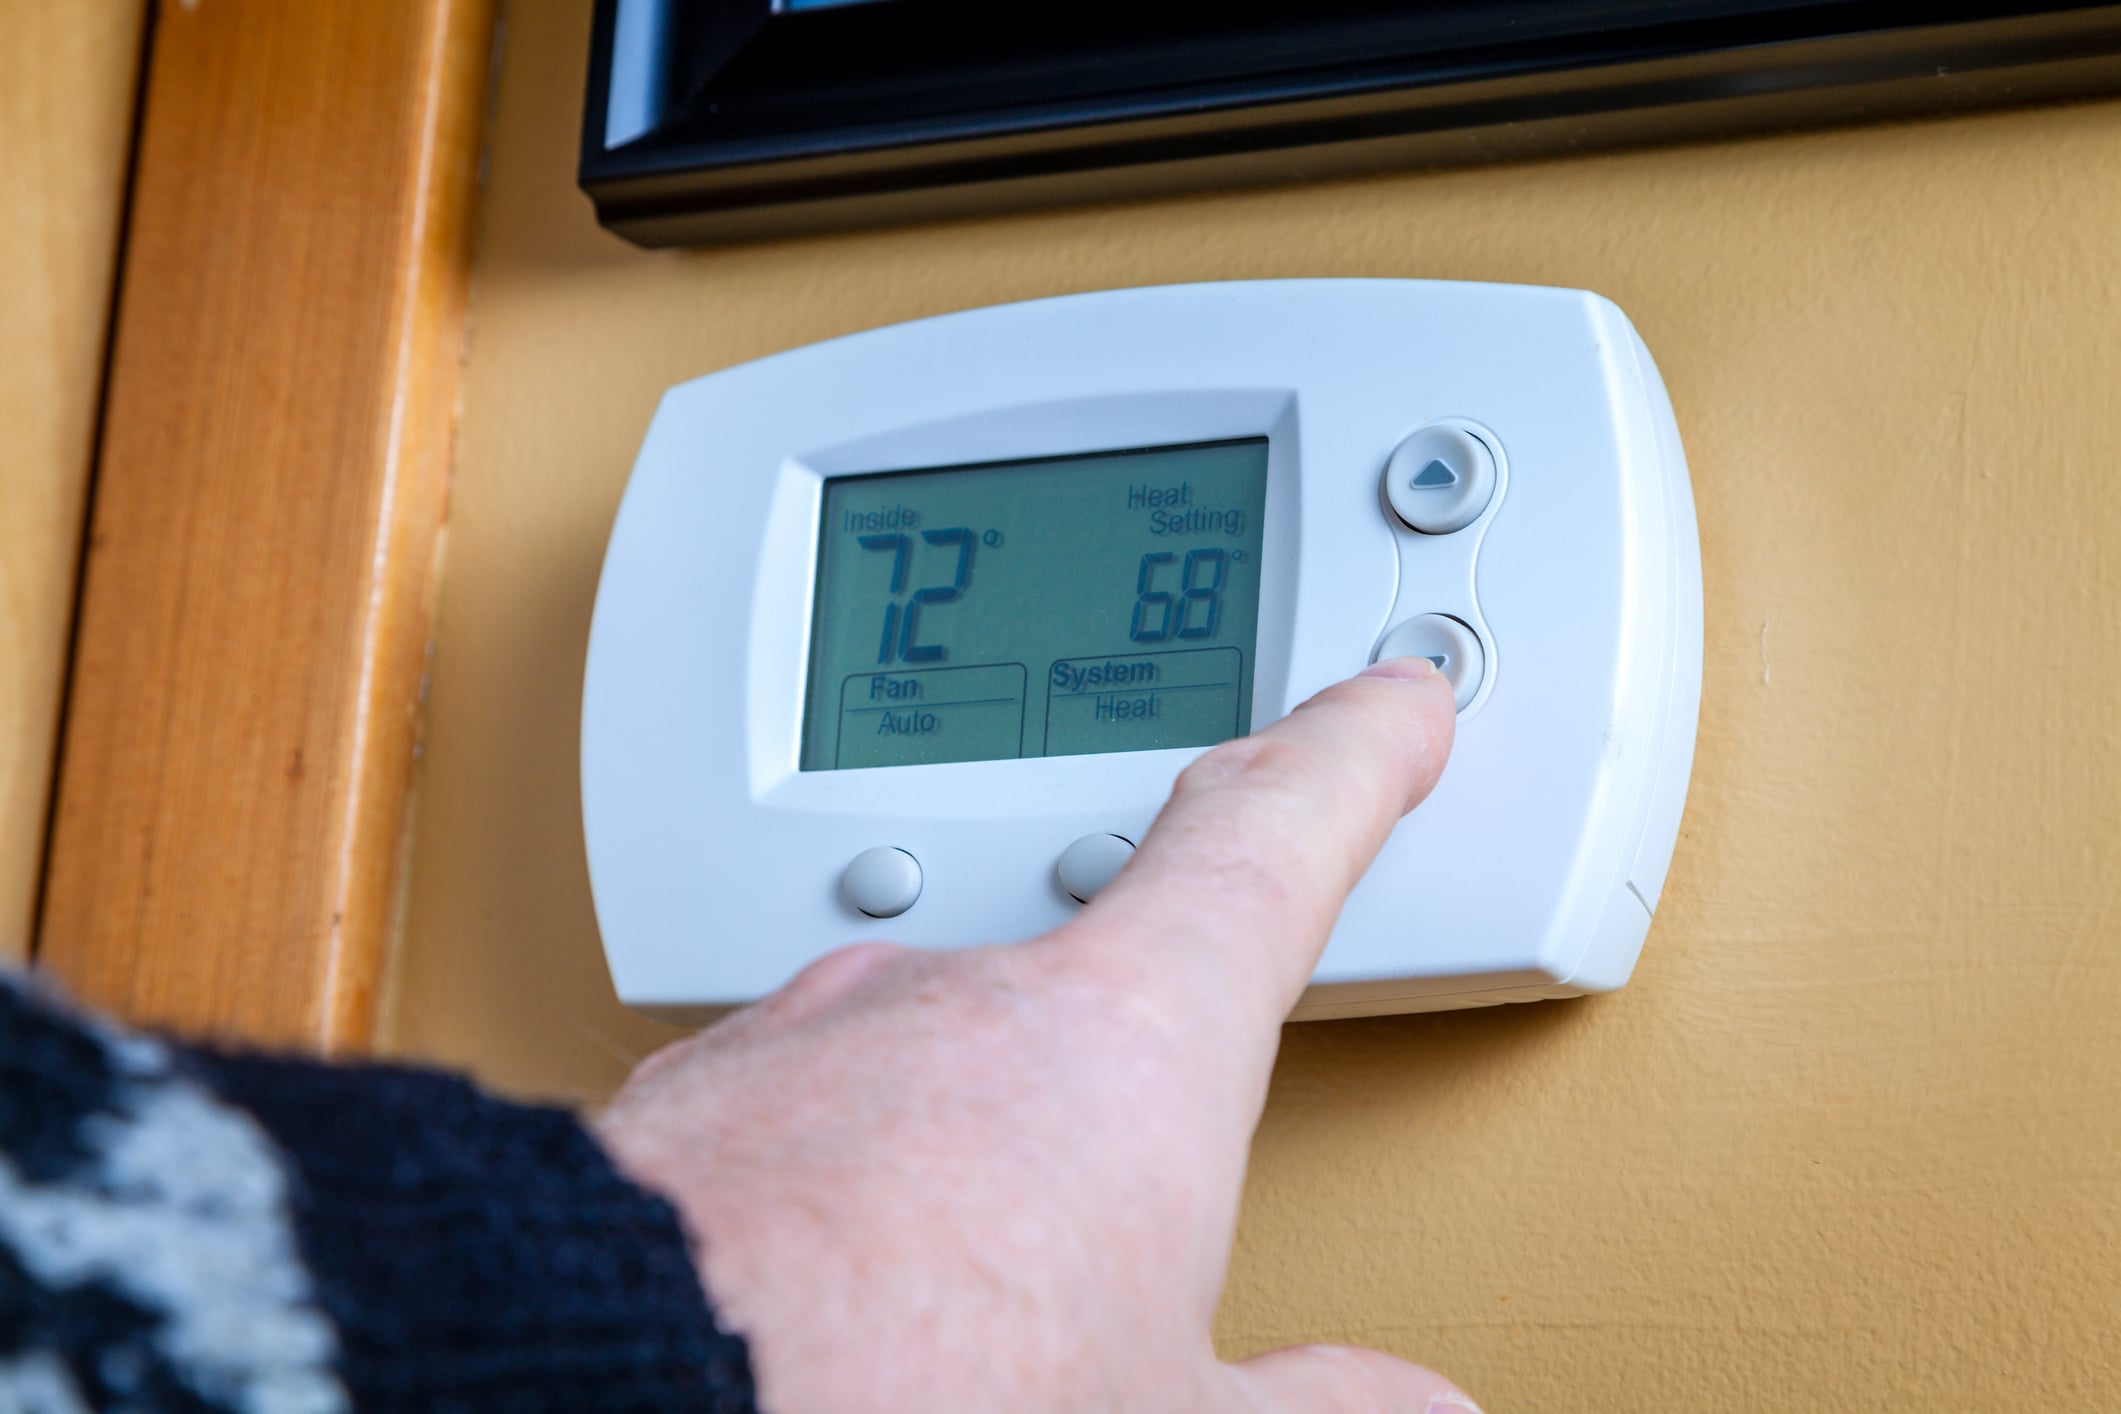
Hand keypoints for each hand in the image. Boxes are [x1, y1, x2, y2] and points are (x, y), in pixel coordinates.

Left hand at [599, 658, 1474, 1411]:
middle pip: (1084, 996)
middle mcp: (950, 998)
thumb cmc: (898, 1395)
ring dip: (954, 1171)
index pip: (1266, 844)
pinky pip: (792, 1123)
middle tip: (1118, 1222)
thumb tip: (1406, 1410)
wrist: (609, 1407)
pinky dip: (825, 1194)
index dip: (1345, 765)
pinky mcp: (678, 1106)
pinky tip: (818, 1292)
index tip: (1385, 707)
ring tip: (948, 1309)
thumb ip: (1314, 1405)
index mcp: (1120, 1043)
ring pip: (925, 1073)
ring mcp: (802, 1040)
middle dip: (1113, 1101)